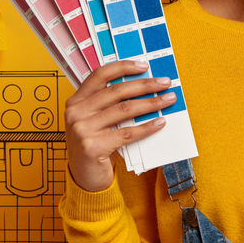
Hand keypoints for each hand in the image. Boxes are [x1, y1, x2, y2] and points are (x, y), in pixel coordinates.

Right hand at [64, 60, 177, 191]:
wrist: (84, 177)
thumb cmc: (95, 145)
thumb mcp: (96, 120)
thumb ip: (109, 104)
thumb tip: (144, 86)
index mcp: (76, 101)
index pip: (100, 75)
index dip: (123, 67)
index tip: (144, 66)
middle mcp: (76, 113)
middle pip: (116, 91)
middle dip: (145, 85)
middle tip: (164, 83)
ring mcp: (82, 130)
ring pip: (124, 110)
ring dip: (151, 103)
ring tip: (167, 100)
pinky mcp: (92, 146)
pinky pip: (127, 133)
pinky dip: (147, 127)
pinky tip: (160, 122)